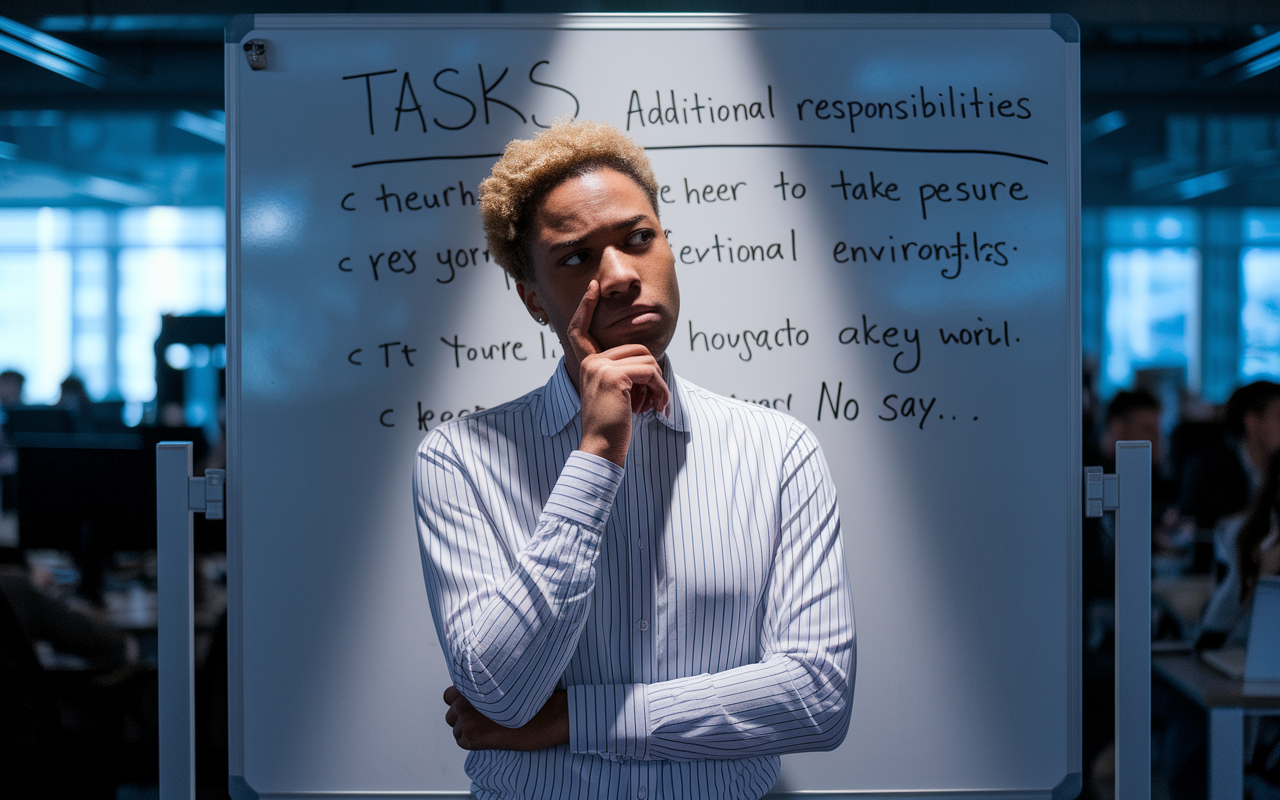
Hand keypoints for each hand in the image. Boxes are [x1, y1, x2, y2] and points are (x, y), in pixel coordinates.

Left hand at [443, 685, 568, 750]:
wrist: (546, 716)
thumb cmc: (533, 698)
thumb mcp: (508, 681)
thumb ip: (486, 686)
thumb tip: (475, 695)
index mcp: (473, 683)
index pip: (449, 695)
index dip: (461, 701)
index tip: (474, 706)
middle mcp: (465, 699)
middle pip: (451, 713)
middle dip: (464, 716)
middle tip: (483, 719)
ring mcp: (466, 718)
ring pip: (456, 728)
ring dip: (467, 729)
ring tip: (489, 728)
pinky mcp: (471, 737)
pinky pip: (462, 741)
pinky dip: (473, 742)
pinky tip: (490, 737)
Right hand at [567, 280, 669, 465]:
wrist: (601, 448)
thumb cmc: (611, 426)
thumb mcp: (613, 394)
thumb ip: (621, 373)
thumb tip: (647, 362)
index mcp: (587, 364)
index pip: (581, 330)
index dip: (586, 306)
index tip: (592, 287)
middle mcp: (590, 362)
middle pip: (636, 349)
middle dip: (652, 375)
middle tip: (654, 401)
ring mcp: (600, 367)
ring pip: (647, 360)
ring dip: (658, 385)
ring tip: (654, 406)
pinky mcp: (614, 376)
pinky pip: (650, 372)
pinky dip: (659, 390)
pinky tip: (656, 407)